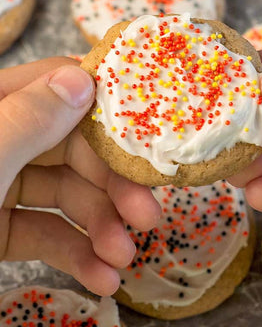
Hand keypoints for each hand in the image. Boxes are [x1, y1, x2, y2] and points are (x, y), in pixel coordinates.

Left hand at [0, 57, 160, 294]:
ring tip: (124, 257)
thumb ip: (27, 118)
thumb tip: (83, 79)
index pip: (59, 87)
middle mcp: (4, 137)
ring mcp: (0, 182)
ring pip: (66, 193)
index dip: (107, 107)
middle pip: (73, 147)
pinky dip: (75, 253)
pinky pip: (45, 231)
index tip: (150, 131)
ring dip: (101, 227)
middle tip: (148, 215)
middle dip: (112, 186)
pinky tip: (101, 277)